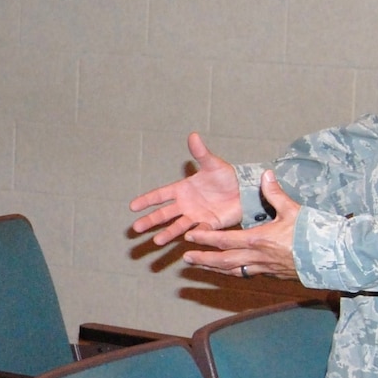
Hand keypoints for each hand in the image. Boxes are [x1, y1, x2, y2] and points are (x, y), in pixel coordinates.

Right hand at [130, 133, 244, 246]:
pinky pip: (199, 230)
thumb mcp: (213, 164)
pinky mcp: (209, 224)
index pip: (160, 195)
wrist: (245, 191)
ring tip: (156, 241)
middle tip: (135, 228)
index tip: (132, 206)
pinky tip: (186, 239)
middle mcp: (186, 204)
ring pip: (177, 226)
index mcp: (182, 189)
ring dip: (167, 233)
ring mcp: (196, 216)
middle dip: (150, 220)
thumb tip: (193, 135)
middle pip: (163, 214)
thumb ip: (201, 153)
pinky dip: (193, 234)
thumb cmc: (227, 176)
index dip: (146, 200)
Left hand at [180, 170, 300, 279]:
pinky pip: (245, 274)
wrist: (331, 257)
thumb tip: (266, 174)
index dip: (205, 239)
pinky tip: (225, 270)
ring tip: (198, 266)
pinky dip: (231, 272)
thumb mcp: (292, 210)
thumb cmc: (312, 233)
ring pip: (232, 270)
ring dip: (214, 268)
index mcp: (258, 240)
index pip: (224, 240)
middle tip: (186, 257)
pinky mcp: (271, 274)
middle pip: (223, 260)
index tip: (190, 237)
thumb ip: (275, 193)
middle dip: (203, 259)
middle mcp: (257, 256)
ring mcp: (264, 268)